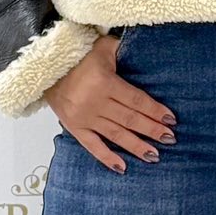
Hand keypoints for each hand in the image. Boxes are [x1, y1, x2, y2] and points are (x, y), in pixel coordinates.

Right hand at [44, 34, 176, 172]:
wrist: (45, 66)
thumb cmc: (77, 55)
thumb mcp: (103, 47)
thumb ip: (125, 52)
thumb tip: (147, 55)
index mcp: (104, 83)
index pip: (136, 100)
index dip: (155, 111)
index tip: (170, 120)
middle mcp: (95, 103)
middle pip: (130, 119)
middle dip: (152, 130)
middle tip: (169, 139)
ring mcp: (84, 118)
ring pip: (115, 135)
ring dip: (136, 146)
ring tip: (154, 155)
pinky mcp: (73, 127)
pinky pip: (92, 146)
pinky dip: (107, 158)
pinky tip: (122, 167)